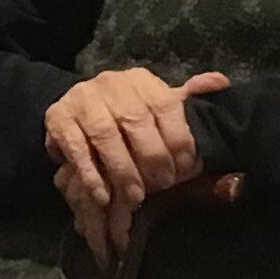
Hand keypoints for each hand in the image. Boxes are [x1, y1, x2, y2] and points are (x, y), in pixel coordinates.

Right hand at [44, 68, 228, 264]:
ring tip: (136, 197)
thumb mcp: (157, 105)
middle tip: (163, 186)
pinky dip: (90, 173)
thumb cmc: (125, 115)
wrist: (74, 108)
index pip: (165, 105)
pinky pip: (76, 148)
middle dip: (152, 157)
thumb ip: (185, 100)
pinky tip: (103, 195)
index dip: (179, 138)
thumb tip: (221, 83)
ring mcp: (82, 99)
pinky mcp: (58, 117)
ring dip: (122, 169)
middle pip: (136, 121)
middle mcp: (111, 84)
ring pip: (105, 135)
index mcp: (141, 81)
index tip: (188, 168)